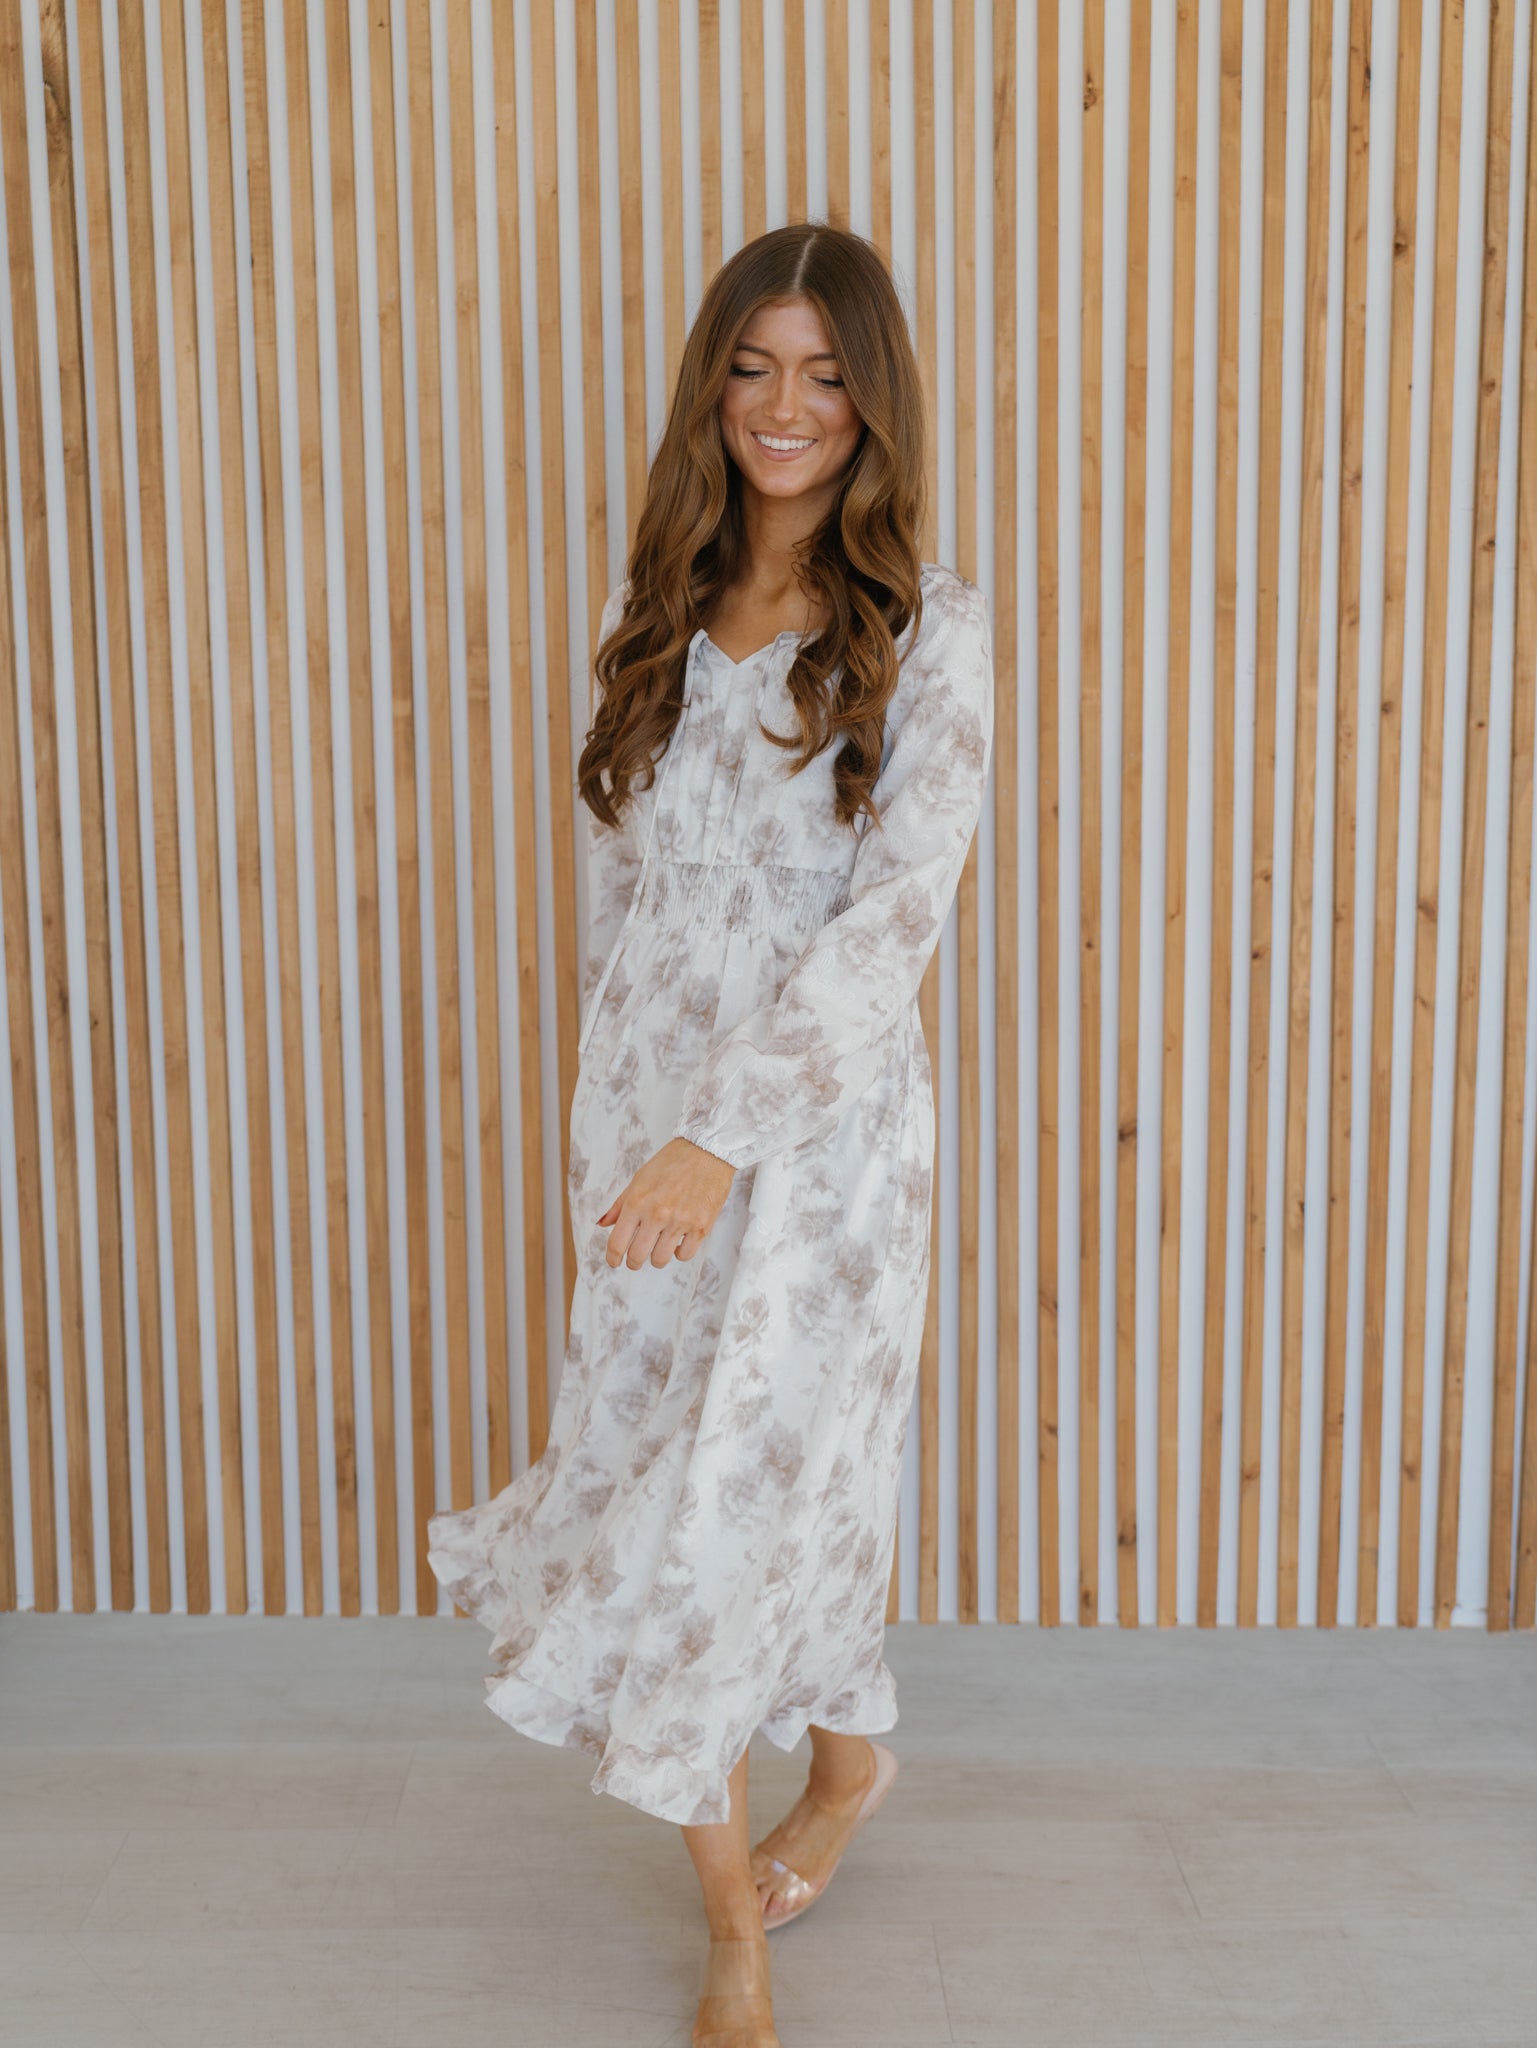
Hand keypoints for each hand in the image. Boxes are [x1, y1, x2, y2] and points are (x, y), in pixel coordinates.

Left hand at [596, 1137, 735, 1270]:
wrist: (707, 1150)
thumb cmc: (672, 1162)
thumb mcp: (640, 1179)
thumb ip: (620, 1205)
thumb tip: (603, 1224)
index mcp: (637, 1201)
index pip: (617, 1242)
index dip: (613, 1257)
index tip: (614, 1261)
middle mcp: (657, 1214)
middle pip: (637, 1256)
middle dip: (633, 1261)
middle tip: (636, 1259)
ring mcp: (680, 1221)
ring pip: (660, 1259)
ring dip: (656, 1258)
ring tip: (659, 1247)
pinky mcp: (701, 1226)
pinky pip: (684, 1255)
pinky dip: (679, 1252)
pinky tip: (678, 1242)